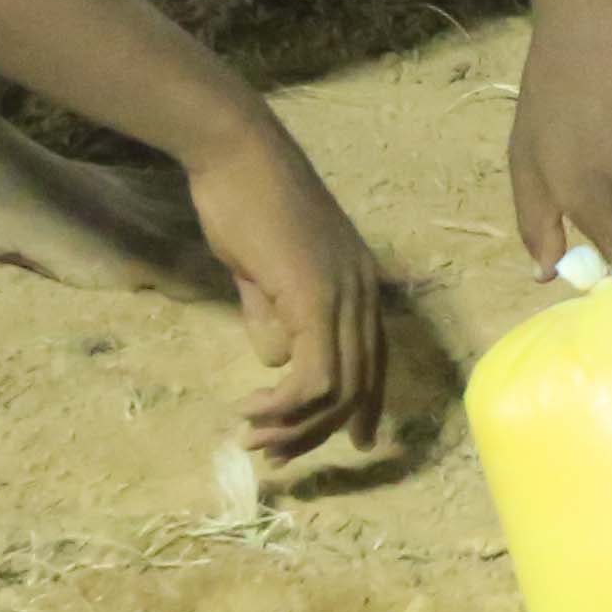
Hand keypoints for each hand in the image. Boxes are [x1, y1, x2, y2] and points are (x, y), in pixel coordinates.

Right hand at [182, 120, 392, 458]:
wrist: (236, 155)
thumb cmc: (243, 203)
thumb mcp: (261, 272)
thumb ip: (273, 316)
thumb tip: (274, 362)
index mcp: (358, 283)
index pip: (375, 360)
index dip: (362, 406)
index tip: (345, 443)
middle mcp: (363, 293)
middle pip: (361, 383)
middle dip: (320, 430)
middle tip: (277, 456)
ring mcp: (344, 295)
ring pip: (340, 388)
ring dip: (296, 426)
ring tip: (256, 437)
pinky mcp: (316, 299)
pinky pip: (315, 376)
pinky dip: (286, 405)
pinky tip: (252, 408)